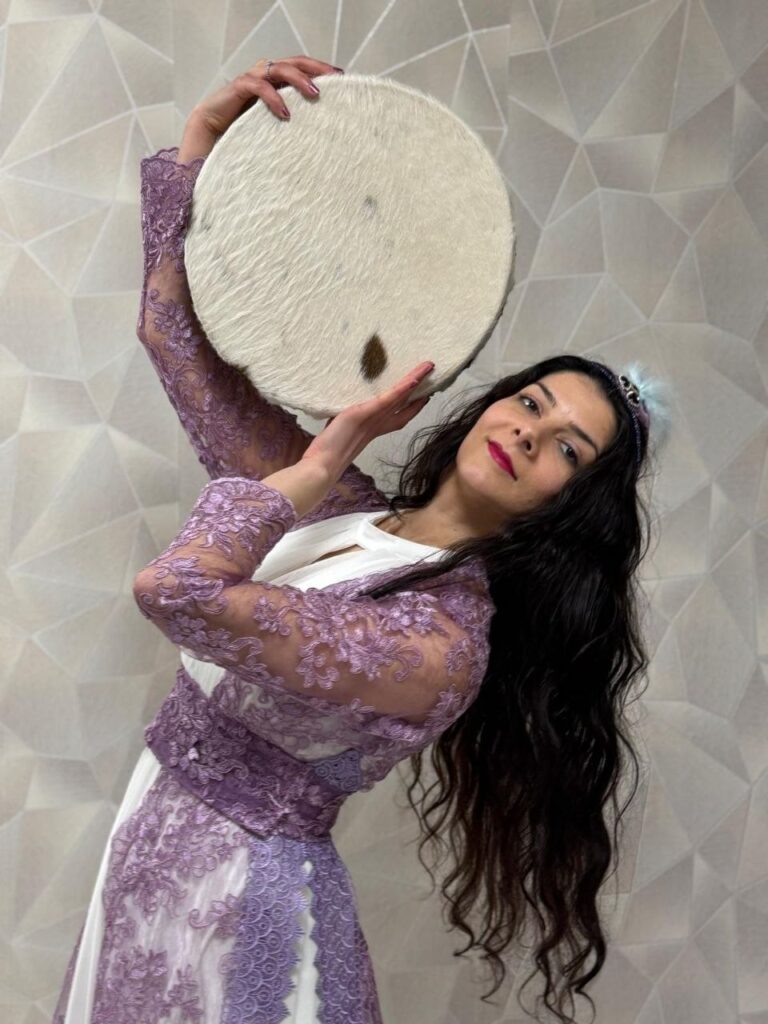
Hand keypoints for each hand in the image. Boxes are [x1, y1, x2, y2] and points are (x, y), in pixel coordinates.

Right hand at [190, 54, 343, 138]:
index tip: (342, 79)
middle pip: (294, 62)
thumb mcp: (274, 128)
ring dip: (298, 79)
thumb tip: (320, 137)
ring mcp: (252, 79)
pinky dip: (274, 97)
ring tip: (315, 94)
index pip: (302, 69)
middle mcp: (265, 76)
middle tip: (335, 79)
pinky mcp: (238, 87)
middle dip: (316, 68)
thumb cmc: (243, 133)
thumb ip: (292, 124)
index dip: (321, 70)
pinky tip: (285, 113)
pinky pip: (258, 86)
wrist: (209, 136)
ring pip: (279, 68)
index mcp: (276, 83)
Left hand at [301, 362, 435, 480]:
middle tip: (432, 375)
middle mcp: (378, 424)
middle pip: (404, 403)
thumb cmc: (328, 452)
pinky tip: (412, 379)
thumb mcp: (341, 432)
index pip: (398, 415)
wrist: (323, 465)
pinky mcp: (364, 414)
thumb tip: (344, 413)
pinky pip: (388, 399)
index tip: (423, 395)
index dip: (412, 406)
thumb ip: (346, 422)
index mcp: (374, 429)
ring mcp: (373, 419)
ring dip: (415, 381)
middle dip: (420, 390)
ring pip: (399, 397)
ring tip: (428, 367)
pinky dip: (401, 389)